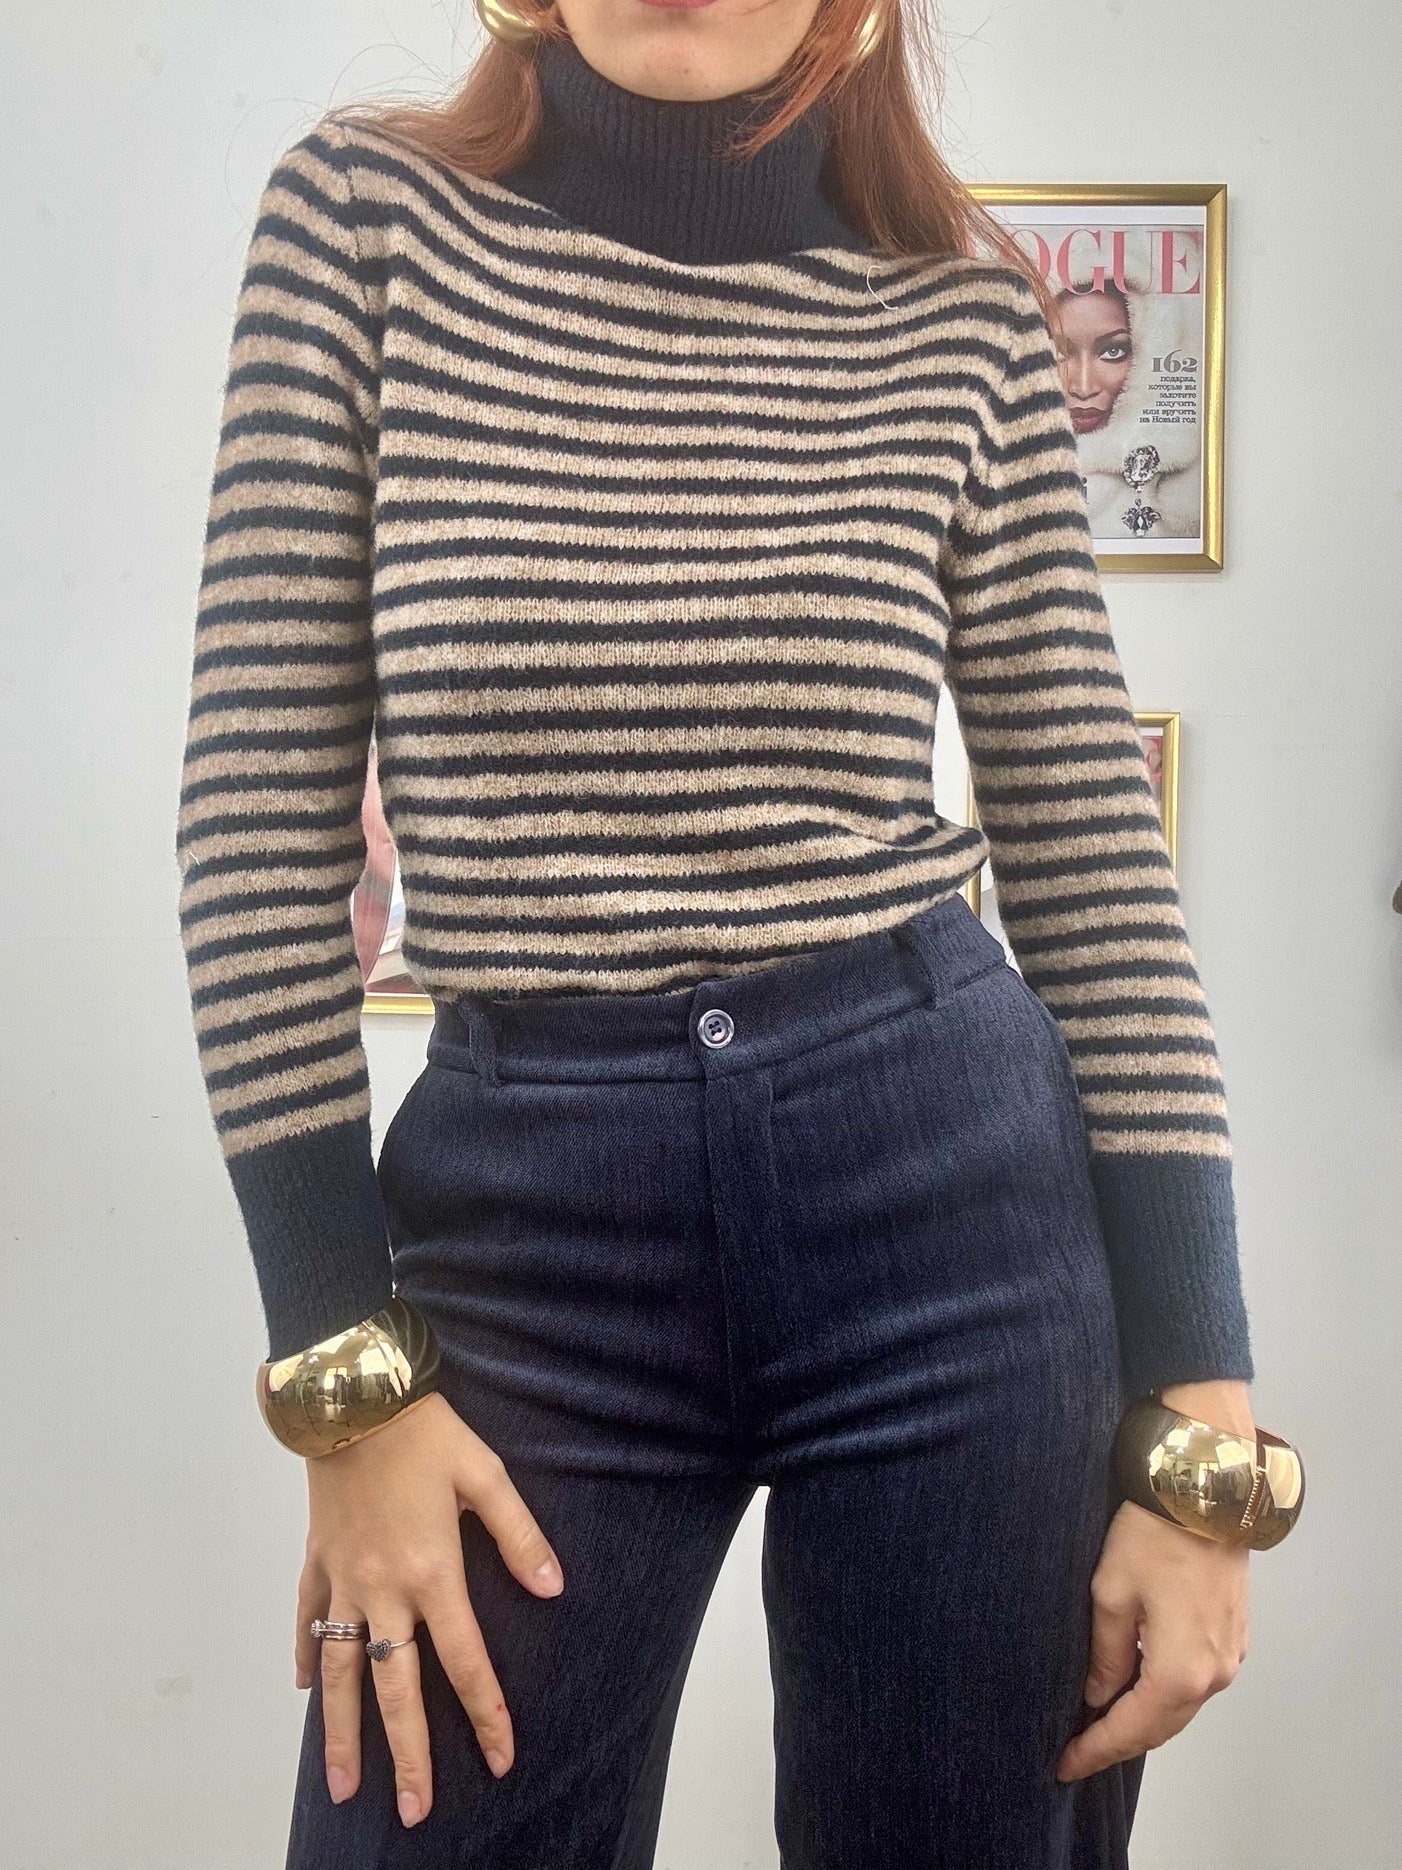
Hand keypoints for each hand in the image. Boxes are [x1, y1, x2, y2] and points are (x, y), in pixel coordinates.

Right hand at [293, 1391, 564, 1827]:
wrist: (353, 1396)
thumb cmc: (425, 1433)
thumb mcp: (485, 1474)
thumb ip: (519, 1535)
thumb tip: (553, 1587)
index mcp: (432, 1572)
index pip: (465, 1661)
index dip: (486, 1713)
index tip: (501, 1759)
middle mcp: (383, 1589)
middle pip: (395, 1688)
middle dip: (407, 1754)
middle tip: (412, 1811)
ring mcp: (344, 1578)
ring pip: (339, 1671)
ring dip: (341, 1731)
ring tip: (343, 1784)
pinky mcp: (317, 1558)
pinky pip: (308, 1618)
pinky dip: (307, 1654)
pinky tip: (307, 1689)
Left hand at [1055, 1379, 1253, 1782]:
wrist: (1207, 1489)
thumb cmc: (1154, 1535)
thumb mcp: (1111, 1593)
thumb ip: (1106, 1654)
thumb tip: (1099, 1695)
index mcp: (1180, 1673)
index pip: (1129, 1729)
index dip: (1094, 1749)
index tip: (1063, 1764)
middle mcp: (1214, 1675)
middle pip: (1160, 1728)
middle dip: (1117, 1741)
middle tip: (1077, 1749)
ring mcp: (1231, 1655)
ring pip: (1181, 1707)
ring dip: (1144, 1718)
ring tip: (1101, 1721)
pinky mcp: (1235, 1634)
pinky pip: (1197, 1682)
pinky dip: (1167, 1694)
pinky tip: (1138, 1686)